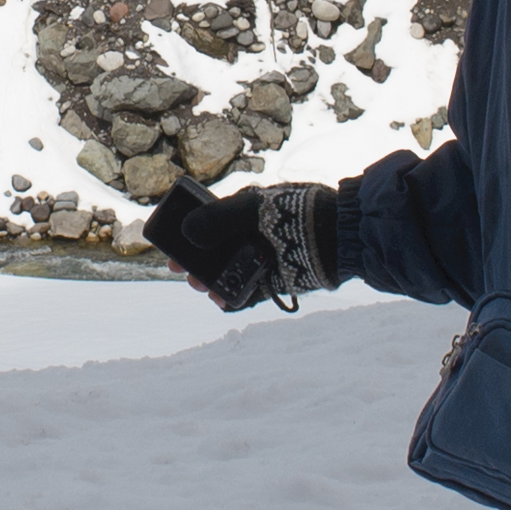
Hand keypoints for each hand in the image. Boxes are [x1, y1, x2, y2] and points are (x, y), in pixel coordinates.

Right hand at [145, 179, 335, 312]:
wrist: (336, 237)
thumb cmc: (294, 214)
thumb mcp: (252, 209)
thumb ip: (218, 219)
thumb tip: (188, 231)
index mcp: (250, 209)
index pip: (213, 219)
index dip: (192, 230)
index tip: (174, 240)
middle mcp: (256, 233)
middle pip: (219, 248)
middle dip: (198, 258)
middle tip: (179, 269)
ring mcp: (267, 257)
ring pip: (231, 270)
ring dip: (212, 279)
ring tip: (200, 285)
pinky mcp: (278, 279)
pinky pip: (250, 290)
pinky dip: (234, 297)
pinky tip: (220, 300)